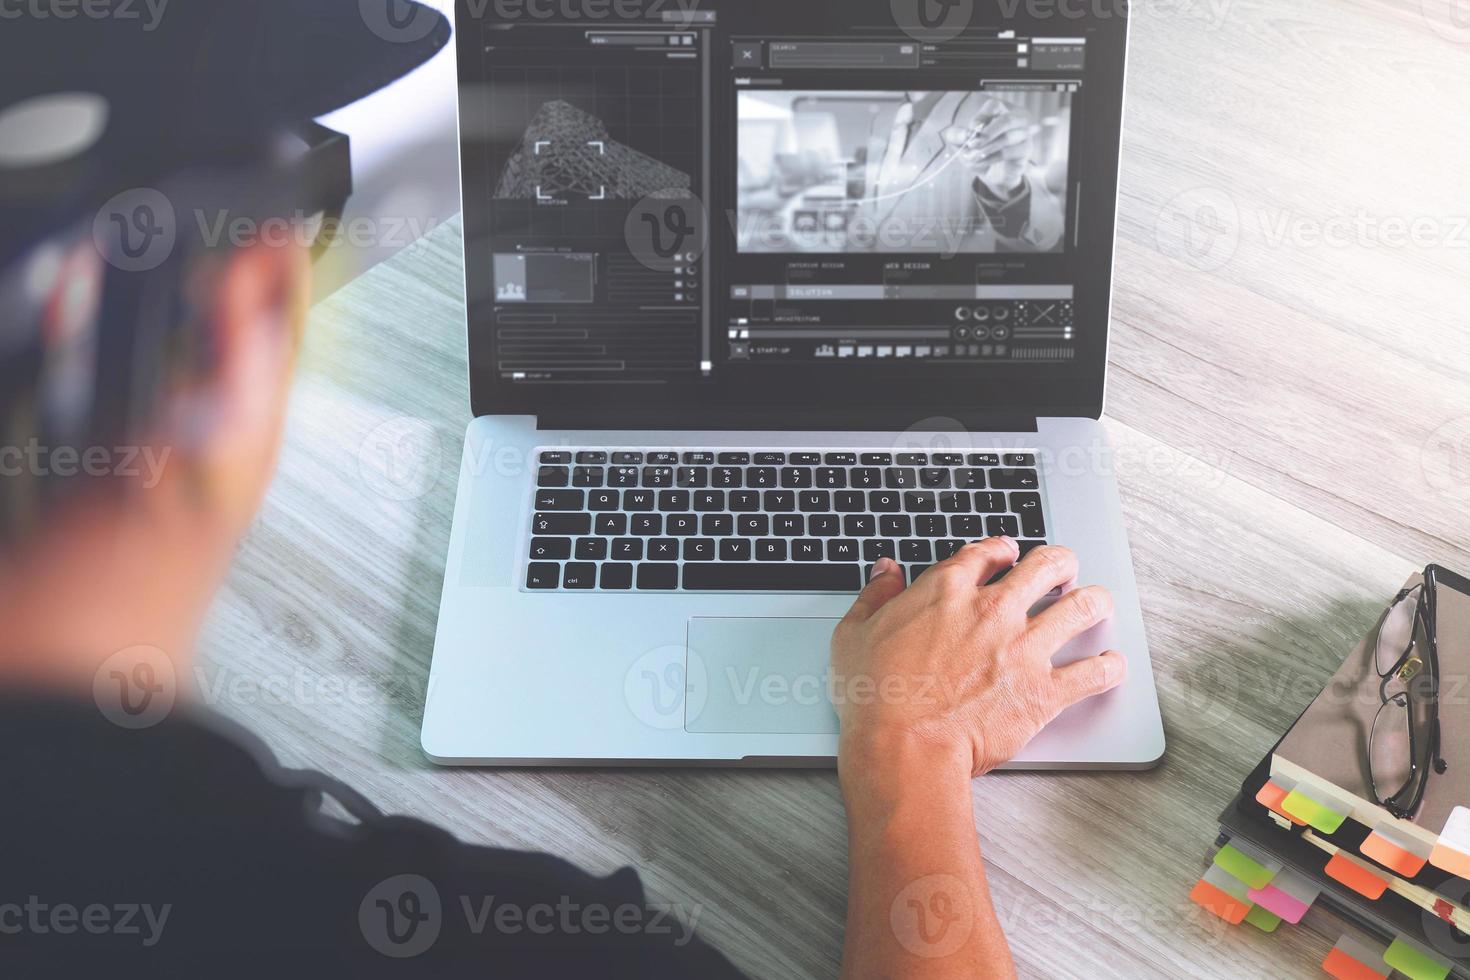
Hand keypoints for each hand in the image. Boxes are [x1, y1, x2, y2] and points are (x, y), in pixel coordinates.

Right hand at [831, 539, 1125, 777]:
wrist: (904, 747)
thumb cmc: (875, 697)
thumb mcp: (854, 634)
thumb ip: (875, 596)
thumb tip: (886, 572)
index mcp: (947, 591)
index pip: (987, 552)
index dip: (1001, 549)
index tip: (1007, 553)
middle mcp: (993, 610)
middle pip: (1047, 564)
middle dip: (1060, 562)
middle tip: (1061, 570)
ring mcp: (1024, 648)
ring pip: (1082, 606)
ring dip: (1094, 601)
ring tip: (1096, 603)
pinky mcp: (1045, 691)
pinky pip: (1094, 673)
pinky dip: (1108, 668)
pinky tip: (1111, 665)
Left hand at [942, 98, 1035, 199]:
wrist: (992, 176)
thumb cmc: (978, 153)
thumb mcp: (961, 144)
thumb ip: (957, 135)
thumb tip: (965, 134)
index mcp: (999, 112)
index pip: (994, 106)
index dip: (980, 117)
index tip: (970, 131)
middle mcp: (1015, 120)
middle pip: (1006, 120)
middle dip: (987, 133)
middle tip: (971, 144)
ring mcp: (1023, 135)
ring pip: (1007, 138)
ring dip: (987, 148)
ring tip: (973, 156)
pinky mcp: (1025, 151)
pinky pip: (1009, 153)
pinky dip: (992, 158)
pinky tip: (981, 162)